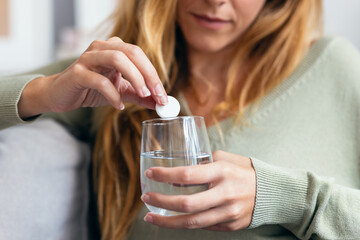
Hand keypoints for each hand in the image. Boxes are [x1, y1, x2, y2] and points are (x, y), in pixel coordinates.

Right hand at [19, 37, 167, 117]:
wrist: (60, 94)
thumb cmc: (91, 89)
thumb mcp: (120, 91)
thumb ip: (139, 95)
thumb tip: (160, 103)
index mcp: (115, 48)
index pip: (140, 56)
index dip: (154, 75)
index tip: (164, 96)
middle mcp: (102, 47)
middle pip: (132, 52)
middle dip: (149, 75)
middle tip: (157, 95)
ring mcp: (88, 58)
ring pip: (117, 59)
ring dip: (135, 78)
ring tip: (143, 95)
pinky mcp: (77, 73)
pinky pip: (99, 81)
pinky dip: (113, 94)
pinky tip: (118, 106)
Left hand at [141, 150, 255, 230]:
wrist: (272, 192)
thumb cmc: (245, 171)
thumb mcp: (226, 159)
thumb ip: (202, 164)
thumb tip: (178, 175)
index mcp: (222, 172)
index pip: (187, 175)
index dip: (165, 175)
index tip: (151, 173)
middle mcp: (225, 194)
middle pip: (186, 204)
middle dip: (161, 202)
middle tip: (146, 198)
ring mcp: (228, 213)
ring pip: (192, 223)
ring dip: (167, 221)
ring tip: (151, 217)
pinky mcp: (230, 225)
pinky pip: (203, 227)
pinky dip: (185, 224)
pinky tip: (174, 220)